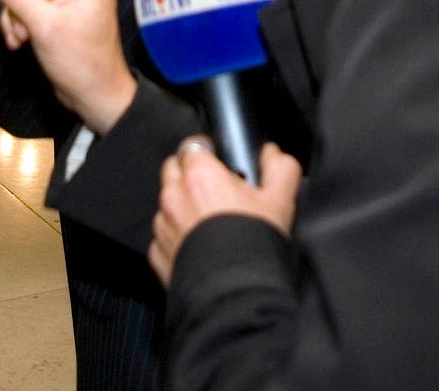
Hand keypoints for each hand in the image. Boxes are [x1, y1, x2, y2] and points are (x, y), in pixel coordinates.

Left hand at [148, 139, 301, 285]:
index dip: (208, 153)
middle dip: (189, 174)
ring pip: (166, 204)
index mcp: (200, 175)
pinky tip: (197, 246)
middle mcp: (174, 196)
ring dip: (181, 207)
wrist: (234, 293)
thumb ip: (280, 167)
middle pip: (173, 170)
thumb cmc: (253, 244)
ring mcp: (163, 226)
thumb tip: (272, 154)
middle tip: (214, 191)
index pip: (193, 146)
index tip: (220, 165)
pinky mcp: (157, 254)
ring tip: (207, 224)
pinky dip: (176, 237)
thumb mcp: (280, 199)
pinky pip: (163, 236)